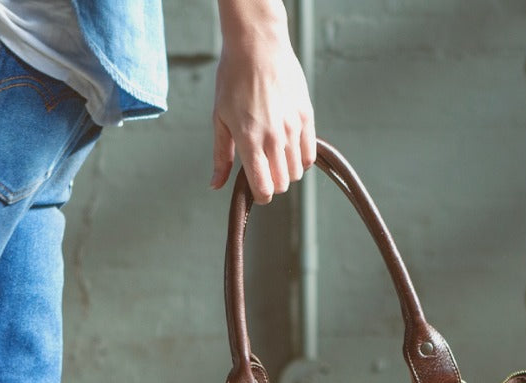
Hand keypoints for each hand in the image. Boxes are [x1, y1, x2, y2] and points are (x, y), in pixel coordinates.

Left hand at [211, 0, 315, 202]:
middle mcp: (273, 137)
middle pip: (282, 184)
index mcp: (249, 140)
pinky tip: (290, 147)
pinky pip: (309, 155)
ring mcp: (292, 127)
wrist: (257, 44)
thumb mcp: (220, 118)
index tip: (256, 188)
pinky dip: (301, 158)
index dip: (260, 196)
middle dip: (272, 183)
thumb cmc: (234, 79)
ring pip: (297, 172)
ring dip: (286, 170)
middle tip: (264, 167)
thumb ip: (221, 156)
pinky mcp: (306, 116)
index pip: (264, 190)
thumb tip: (216, 185)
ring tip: (275, 154)